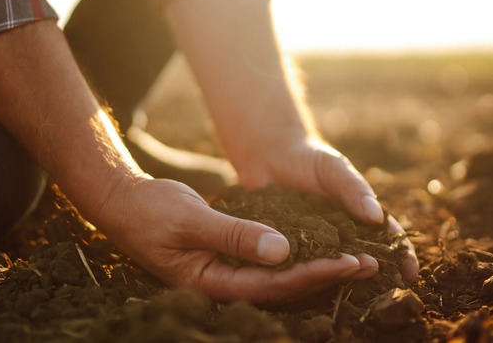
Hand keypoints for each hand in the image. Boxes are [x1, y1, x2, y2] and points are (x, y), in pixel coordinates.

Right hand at [90, 177, 378, 302]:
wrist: (123, 203)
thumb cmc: (150, 211)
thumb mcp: (191, 220)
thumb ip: (235, 235)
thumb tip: (282, 251)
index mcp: (212, 283)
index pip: (274, 286)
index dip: (315, 275)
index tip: (350, 262)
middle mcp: (223, 284)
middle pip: (284, 288)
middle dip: (326, 276)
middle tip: (369, 264)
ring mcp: (226, 272)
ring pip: (280, 277)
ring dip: (316, 267)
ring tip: (356, 259)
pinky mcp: (227, 258)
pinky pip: (269, 262)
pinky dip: (296, 255)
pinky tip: (319, 246)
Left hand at [233, 134, 419, 282]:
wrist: (269, 155)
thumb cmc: (309, 158)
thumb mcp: (334, 168)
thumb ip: (353, 189)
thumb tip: (377, 215)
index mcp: (359, 216)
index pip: (387, 239)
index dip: (402, 257)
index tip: (411, 274)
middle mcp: (341, 235)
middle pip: (364, 260)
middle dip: (378, 278)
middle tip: (387, 295)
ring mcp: (315, 245)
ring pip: (333, 269)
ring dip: (343, 282)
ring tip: (354, 298)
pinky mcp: (289, 249)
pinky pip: (300, 266)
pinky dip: (308, 278)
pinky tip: (311, 290)